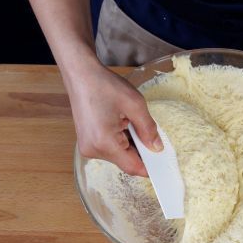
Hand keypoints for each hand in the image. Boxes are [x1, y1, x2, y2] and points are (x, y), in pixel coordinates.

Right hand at [66, 62, 162, 176]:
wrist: (81, 74)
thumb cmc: (105, 85)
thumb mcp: (135, 104)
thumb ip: (148, 129)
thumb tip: (157, 148)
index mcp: (104, 142)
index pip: (132, 167)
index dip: (149, 167)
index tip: (162, 163)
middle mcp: (92, 150)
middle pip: (125, 161)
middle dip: (140, 150)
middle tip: (148, 131)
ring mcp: (87, 147)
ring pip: (118, 155)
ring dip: (129, 143)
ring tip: (128, 120)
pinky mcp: (86, 142)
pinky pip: (109, 148)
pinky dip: (120, 140)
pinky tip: (121, 122)